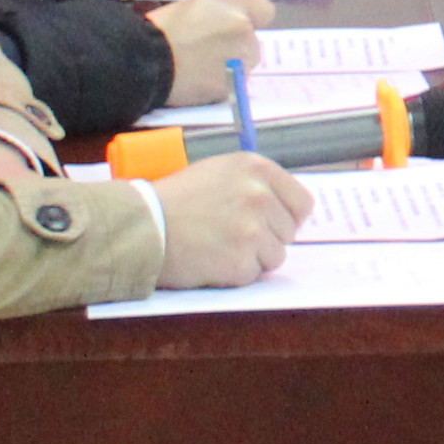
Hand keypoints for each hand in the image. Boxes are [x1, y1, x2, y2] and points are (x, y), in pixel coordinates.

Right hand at [141, 0, 272, 105]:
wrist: (144, 59)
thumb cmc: (161, 29)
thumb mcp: (192, 5)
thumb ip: (220, 11)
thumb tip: (229, 23)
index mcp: (233, 4)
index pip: (264, 11)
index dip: (250, 20)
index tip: (234, 28)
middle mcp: (244, 29)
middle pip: (253, 42)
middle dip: (236, 47)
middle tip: (207, 52)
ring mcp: (241, 58)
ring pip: (245, 65)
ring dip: (231, 67)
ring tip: (199, 69)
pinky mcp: (233, 84)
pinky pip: (233, 85)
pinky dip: (221, 85)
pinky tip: (198, 82)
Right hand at [153, 153, 309, 287]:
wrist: (141, 226)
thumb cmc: (175, 200)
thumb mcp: (219, 172)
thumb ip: (255, 184)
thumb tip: (285, 207)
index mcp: (257, 169)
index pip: (302, 203)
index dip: (287, 218)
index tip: (272, 225)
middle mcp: (259, 195)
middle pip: (289, 232)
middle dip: (266, 239)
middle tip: (231, 237)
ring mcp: (252, 229)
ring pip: (276, 256)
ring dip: (252, 258)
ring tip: (219, 247)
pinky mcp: (240, 260)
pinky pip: (253, 274)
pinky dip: (234, 274)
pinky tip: (211, 260)